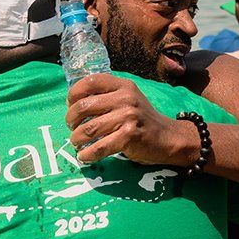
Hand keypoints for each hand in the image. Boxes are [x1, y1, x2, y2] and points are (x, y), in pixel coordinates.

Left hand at [65, 74, 196, 165]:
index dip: (73, 94)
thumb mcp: (127, 99)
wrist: (167, 137)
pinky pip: (100, 147)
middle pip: (83, 106)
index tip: (70, 106)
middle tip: (72, 127)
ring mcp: (128, 116)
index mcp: (123, 85)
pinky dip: (87, 154)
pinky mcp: (129, 136)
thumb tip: (74, 103)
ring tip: (76, 143)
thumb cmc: (141, 120)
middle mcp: (125, 98)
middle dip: (71, 119)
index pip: (90, 82)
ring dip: (76, 138)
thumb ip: (107, 96)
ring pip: (88, 128)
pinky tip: (84, 156)